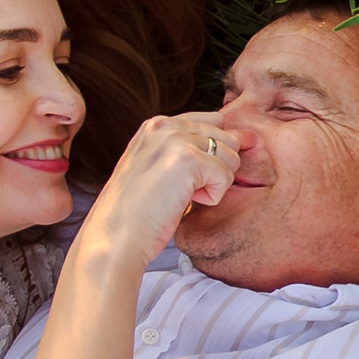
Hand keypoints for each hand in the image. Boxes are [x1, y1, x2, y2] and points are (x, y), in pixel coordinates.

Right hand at [71, 111, 239, 274]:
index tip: (186, 176)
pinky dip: (211, 197)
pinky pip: (226, 176)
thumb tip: (243, 137)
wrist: (116, 237)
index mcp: (156, 124)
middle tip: (182, 189)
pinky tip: (184, 202)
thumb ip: (189, 147)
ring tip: (180, 195)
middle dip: (216, 167)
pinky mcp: (188, 160)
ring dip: (213, 183)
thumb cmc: (138, 211)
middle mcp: (166, 126)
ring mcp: (176, 140)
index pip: (212, 121)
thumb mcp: (158, 166)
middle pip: (227, 138)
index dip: (211, 154)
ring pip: (230, 157)